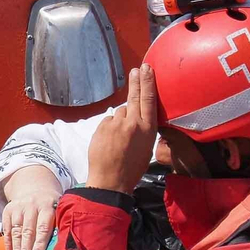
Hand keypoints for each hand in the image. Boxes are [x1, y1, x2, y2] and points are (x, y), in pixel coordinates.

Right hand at [0, 165, 62, 249]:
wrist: (36, 187)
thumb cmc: (51, 206)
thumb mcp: (59, 209)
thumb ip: (58, 224)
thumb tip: (60, 249)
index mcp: (47, 205)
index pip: (43, 227)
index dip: (40, 242)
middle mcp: (31, 205)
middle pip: (27, 230)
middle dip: (25, 248)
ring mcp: (18, 207)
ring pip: (16, 230)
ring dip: (16, 248)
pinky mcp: (8, 210)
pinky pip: (6, 229)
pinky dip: (8, 243)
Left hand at [87, 66, 158, 193]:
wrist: (110, 180)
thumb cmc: (132, 167)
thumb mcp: (146, 146)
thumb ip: (142, 127)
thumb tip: (135, 115)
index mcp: (148, 128)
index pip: (148, 99)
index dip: (147, 82)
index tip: (147, 69)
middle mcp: (132, 122)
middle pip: (133, 96)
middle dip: (136, 81)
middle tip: (136, 69)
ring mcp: (115, 124)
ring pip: (119, 112)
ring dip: (120, 119)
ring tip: (119, 137)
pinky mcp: (101, 127)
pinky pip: (108, 121)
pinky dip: (109, 127)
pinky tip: (110, 140)